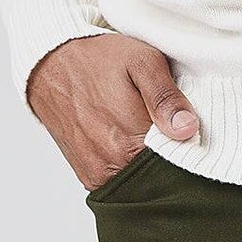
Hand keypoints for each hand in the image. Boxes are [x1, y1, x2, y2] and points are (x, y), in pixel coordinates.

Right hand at [25, 33, 201, 189]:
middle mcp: (112, 167)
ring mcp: (98, 175)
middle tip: (169, 125)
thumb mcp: (142, 62)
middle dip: (171, 155)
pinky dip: (132, 166)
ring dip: (150, 161)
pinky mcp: (89, 177)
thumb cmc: (98, 59)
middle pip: (160, 175)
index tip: (190, 127)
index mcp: (130, 143)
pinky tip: (132, 140)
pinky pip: (121, 181)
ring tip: (147, 130)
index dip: (190, 146)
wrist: (51, 64)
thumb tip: (187, 129)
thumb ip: (166, 97)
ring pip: (141, 180)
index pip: (179, 162)